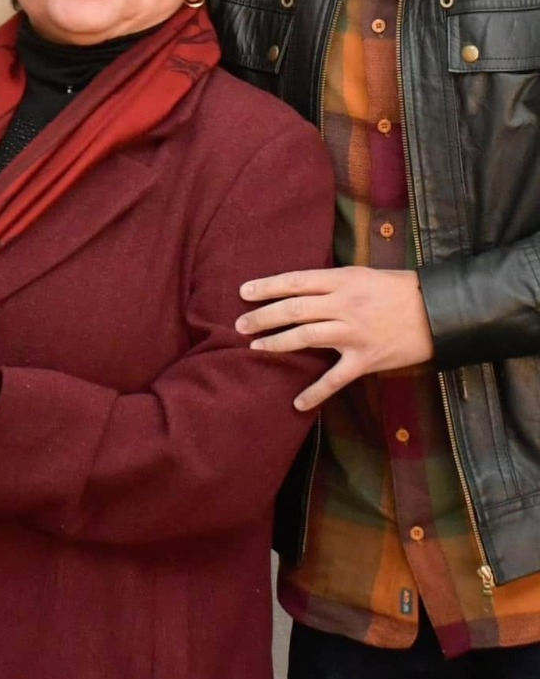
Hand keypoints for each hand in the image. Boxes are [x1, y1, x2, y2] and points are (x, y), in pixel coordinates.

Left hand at [236, 266, 434, 411]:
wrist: (439, 311)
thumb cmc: (400, 289)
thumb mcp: (363, 275)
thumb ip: (332, 283)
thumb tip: (299, 288)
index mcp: (342, 281)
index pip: (295, 282)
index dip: (266, 287)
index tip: (243, 291)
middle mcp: (344, 305)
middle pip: (293, 310)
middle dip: (262, 317)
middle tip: (239, 324)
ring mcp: (354, 333)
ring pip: (305, 337)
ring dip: (276, 343)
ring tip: (254, 346)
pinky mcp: (366, 359)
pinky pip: (335, 379)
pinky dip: (315, 393)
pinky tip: (297, 403)